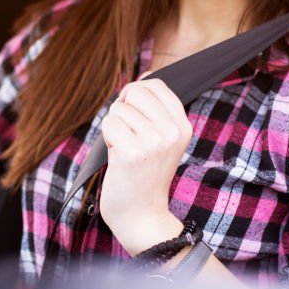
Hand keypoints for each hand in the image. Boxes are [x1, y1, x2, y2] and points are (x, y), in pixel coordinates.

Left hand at [98, 78, 192, 253]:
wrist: (141, 214)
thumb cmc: (144, 174)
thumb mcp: (160, 138)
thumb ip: (154, 107)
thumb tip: (146, 73)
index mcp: (182, 125)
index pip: (155, 84)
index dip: (136, 95)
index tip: (135, 118)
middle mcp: (172, 131)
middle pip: (135, 90)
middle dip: (122, 109)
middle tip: (127, 135)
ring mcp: (154, 142)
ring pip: (118, 108)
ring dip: (113, 128)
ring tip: (124, 149)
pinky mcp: (133, 152)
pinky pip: (108, 124)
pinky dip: (106, 139)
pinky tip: (117, 157)